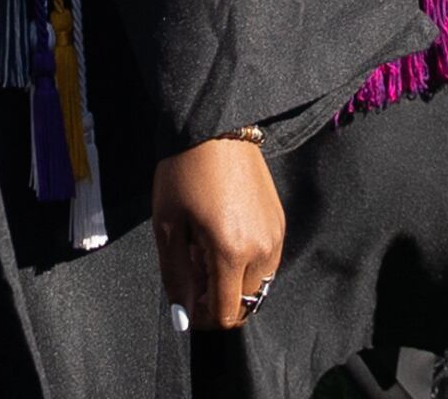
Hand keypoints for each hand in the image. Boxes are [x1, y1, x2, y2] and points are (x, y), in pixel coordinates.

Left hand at [151, 136, 284, 329]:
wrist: (216, 129)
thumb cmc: (184, 174)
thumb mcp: (167, 226)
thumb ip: (176, 276)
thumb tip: (183, 316)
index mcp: (231, 253)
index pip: (226, 314)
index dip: (203, 318)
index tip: (187, 303)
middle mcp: (261, 250)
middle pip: (246, 304)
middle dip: (219, 300)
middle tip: (195, 272)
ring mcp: (275, 236)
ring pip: (259, 286)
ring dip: (235, 284)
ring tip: (208, 254)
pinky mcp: (280, 223)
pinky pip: (267, 262)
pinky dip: (248, 265)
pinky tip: (225, 239)